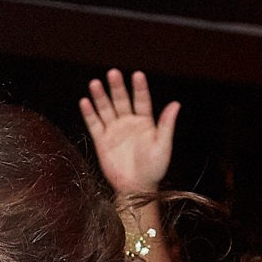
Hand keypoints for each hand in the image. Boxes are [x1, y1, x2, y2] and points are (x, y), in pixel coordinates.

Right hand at [79, 69, 179, 196]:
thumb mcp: (163, 146)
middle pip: (121, 100)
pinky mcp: (102, 141)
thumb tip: (176, 104)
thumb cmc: (153, 169)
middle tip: (113, 73)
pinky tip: (85, 102)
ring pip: (106, 109)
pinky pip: (94, 124)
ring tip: (95, 83)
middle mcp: (128, 123)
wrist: (137, 188)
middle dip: (117, 87)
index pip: (142, 100)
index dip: (139, 88)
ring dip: (100, 96)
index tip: (137, 75)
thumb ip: (167, 124)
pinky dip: (89, 113)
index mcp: (145, 122)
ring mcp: (114, 130)